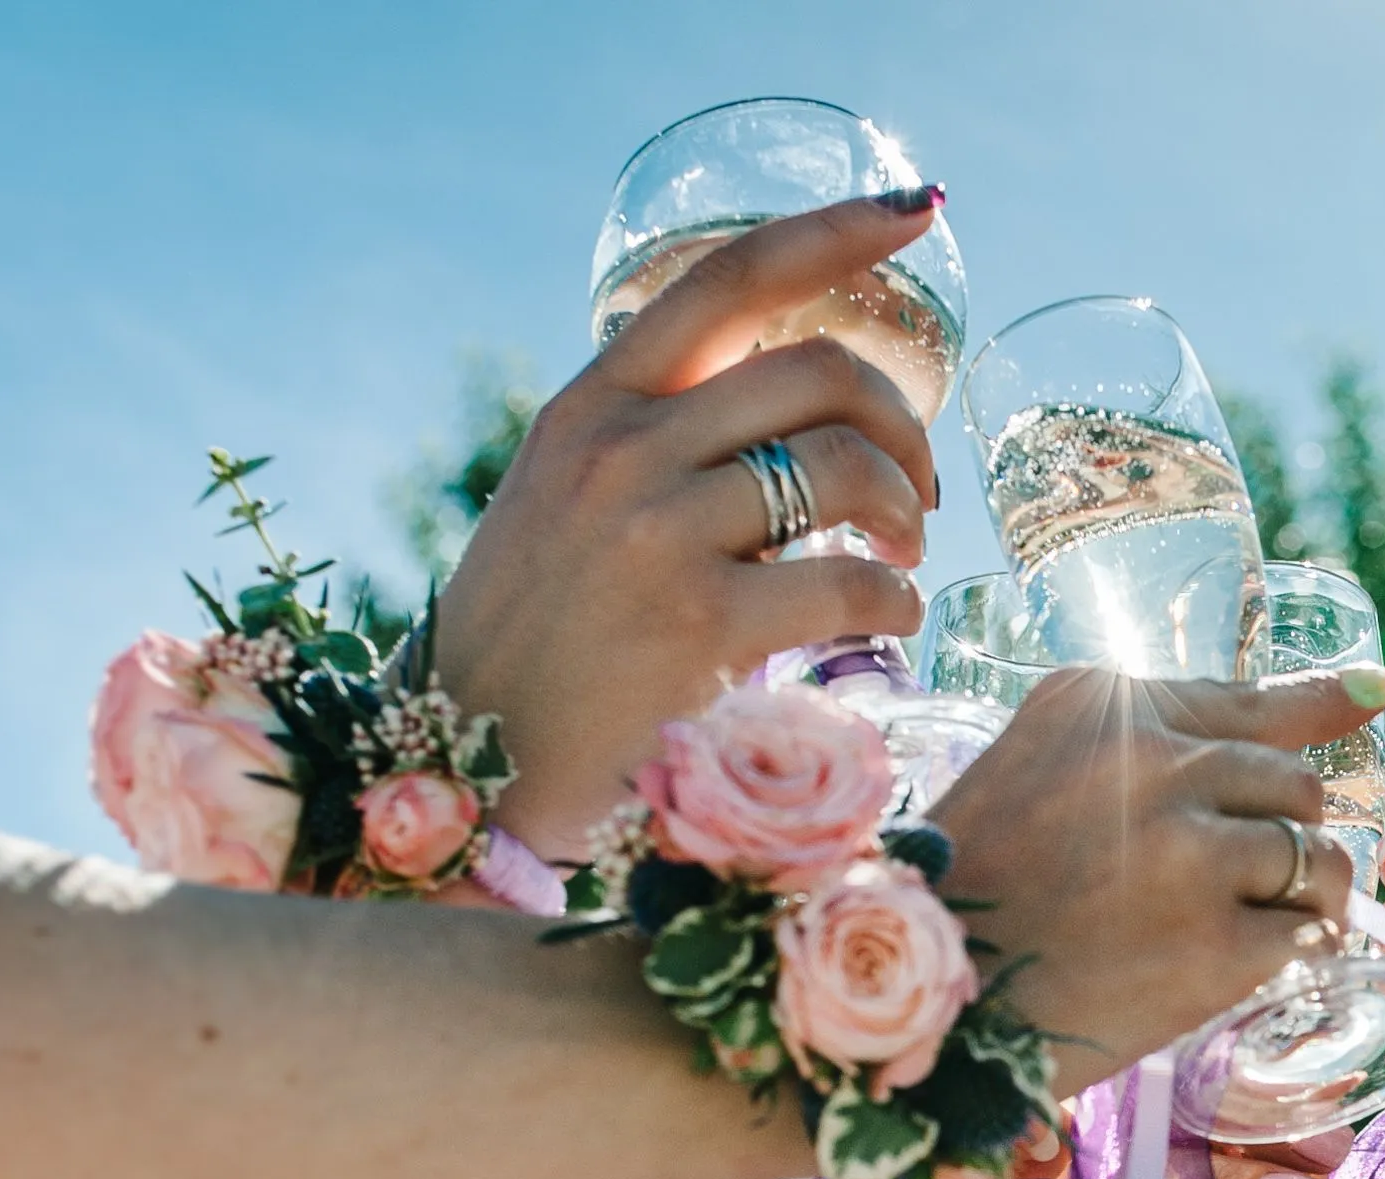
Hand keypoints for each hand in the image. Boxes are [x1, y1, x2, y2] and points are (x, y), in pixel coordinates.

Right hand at [434, 198, 945, 858]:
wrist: (468, 763)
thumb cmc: (530, 643)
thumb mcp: (561, 503)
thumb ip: (649, 444)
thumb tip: (779, 411)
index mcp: (592, 406)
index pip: (728, 279)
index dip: (834, 232)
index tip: (913, 209)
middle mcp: (623, 451)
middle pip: (817, 373)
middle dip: (901, 423)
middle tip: (915, 493)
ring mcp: (658, 536)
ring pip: (844, 468)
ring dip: (905, 513)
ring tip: (900, 559)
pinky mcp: (700, 627)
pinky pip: (850, 582)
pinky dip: (897, 599)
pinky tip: (891, 618)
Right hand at [935, 666, 1370, 1088]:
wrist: (927, 1008)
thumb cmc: (975, 893)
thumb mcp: (1037, 771)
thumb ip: (1155, 735)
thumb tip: (1360, 692)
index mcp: (1101, 705)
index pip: (1246, 700)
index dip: (1314, 706)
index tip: (1368, 696)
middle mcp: (1153, 762)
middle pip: (1292, 780)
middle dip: (1282, 832)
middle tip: (1236, 883)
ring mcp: (1188, 853)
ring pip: (1317, 855)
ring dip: (1302, 897)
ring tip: (1249, 930)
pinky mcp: (1214, 947)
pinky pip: (1310, 935)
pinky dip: (1294, 957)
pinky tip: (1249, 969)